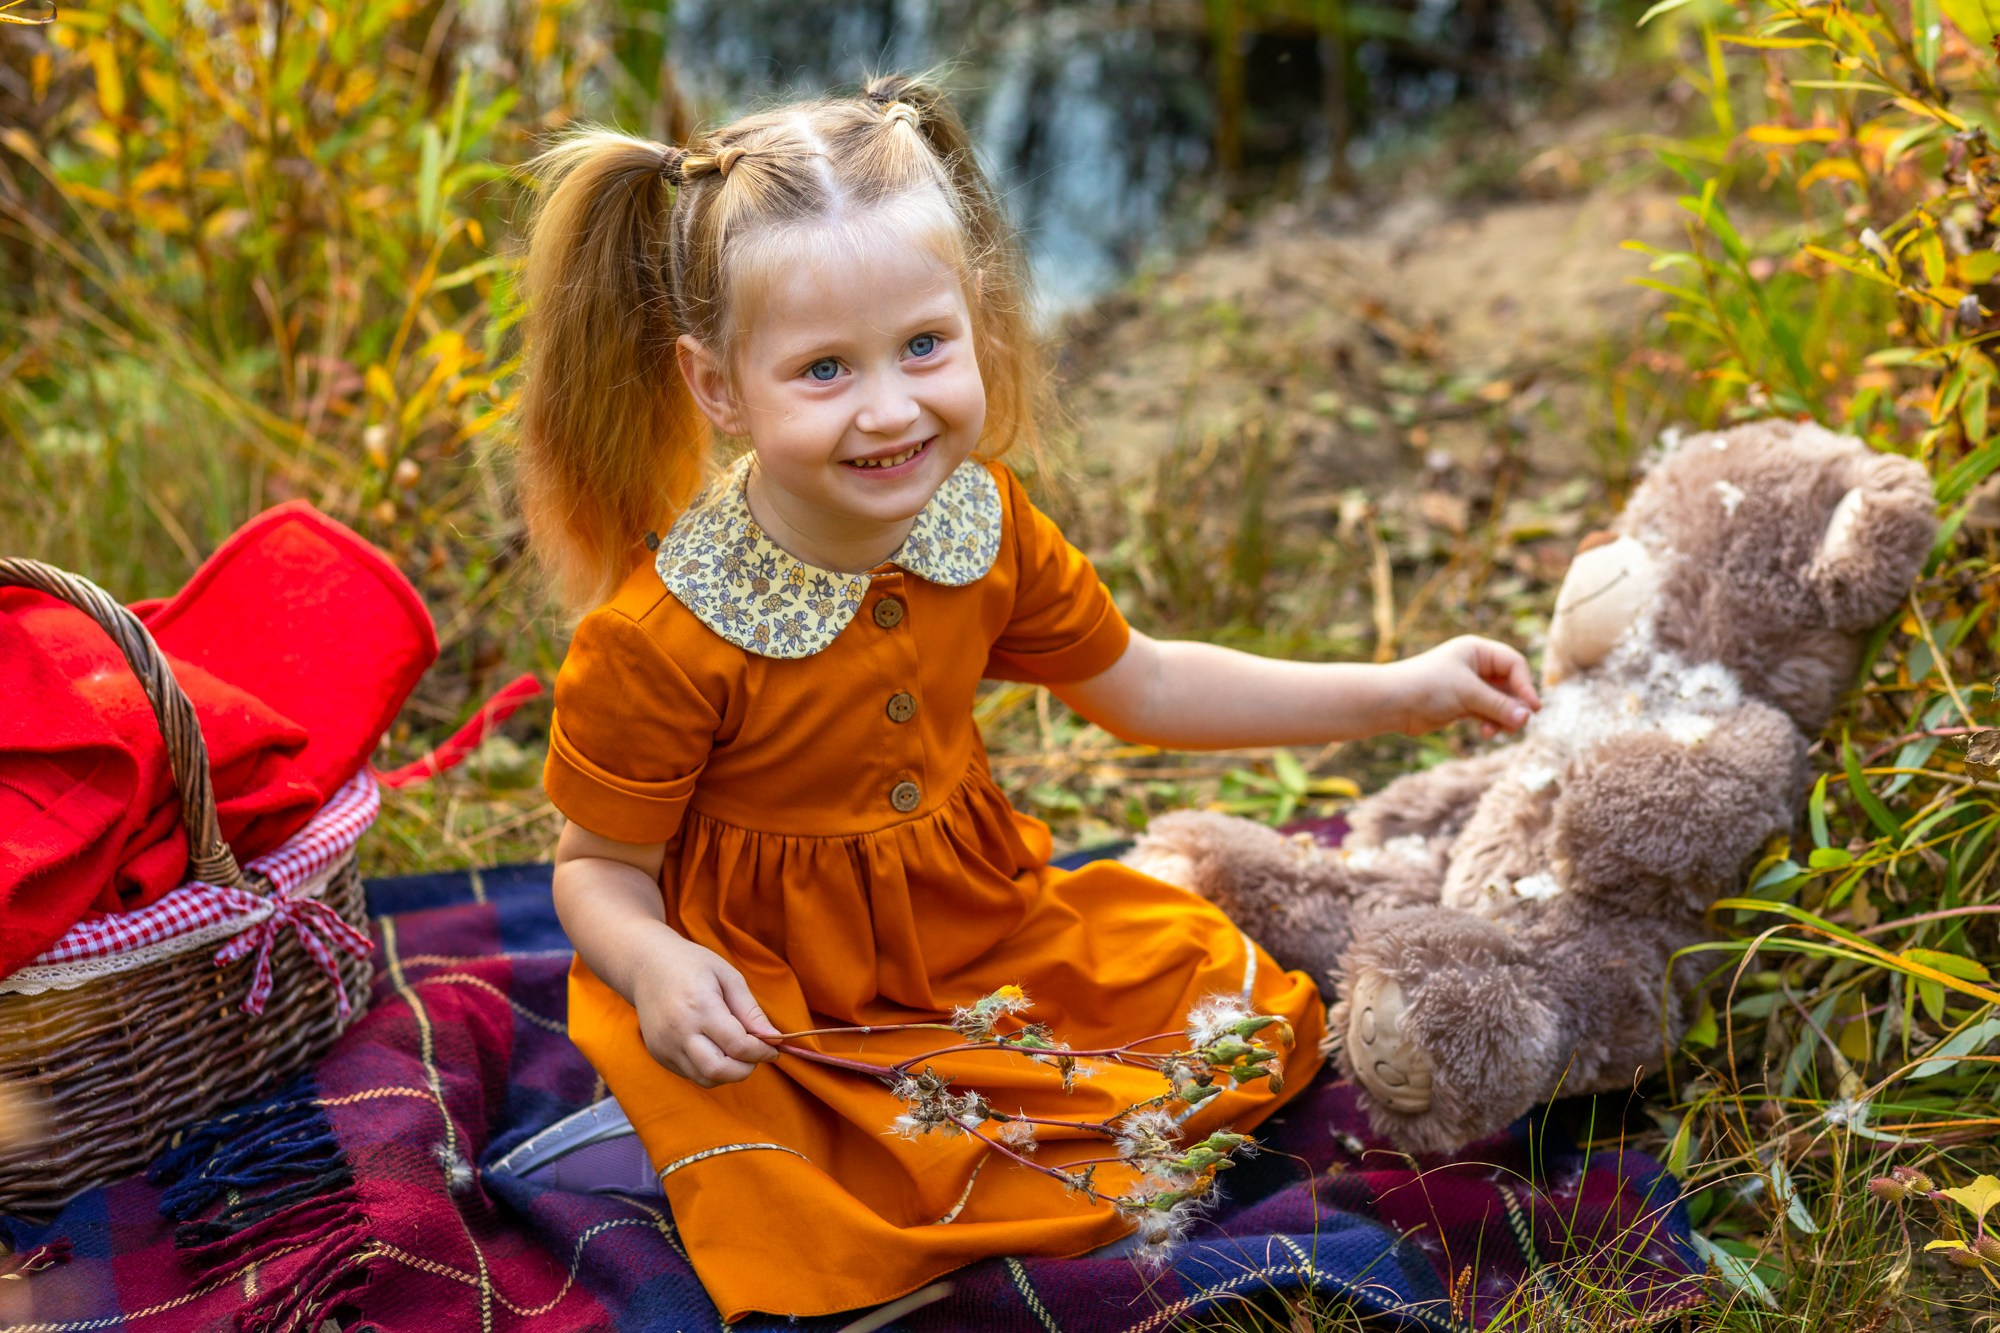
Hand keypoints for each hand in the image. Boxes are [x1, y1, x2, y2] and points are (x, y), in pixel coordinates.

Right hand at [630, 930, 780, 1086]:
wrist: (646, 965)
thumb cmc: (692, 965)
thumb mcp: (728, 976)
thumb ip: (751, 1010)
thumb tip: (774, 1038)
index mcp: (700, 1006)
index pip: (738, 1045)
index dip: (762, 1051)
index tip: (773, 1047)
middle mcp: (679, 1031)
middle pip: (720, 1070)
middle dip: (746, 1069)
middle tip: (756, 1054)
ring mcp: (665, 1046)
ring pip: (705, 1079)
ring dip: (729, 1072)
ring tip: (737, 1051)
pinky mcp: (658, 1054)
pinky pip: (691, 1074)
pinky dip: (710, 1069)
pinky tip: (716, 1049)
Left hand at [1389, 635, 1540, 738]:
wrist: (1391, 703)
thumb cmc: (1427, 687)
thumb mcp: (1468, 693)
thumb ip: (1499, 706)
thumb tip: (1527, 718)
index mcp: (1477, 651)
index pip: (1513, 664)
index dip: (1525, 685)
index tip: (1532, 709)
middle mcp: (1475, 665)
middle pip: (1510, 685)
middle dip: (1513, 705)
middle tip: (1516, 725)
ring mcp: (1469, 686)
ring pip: (1499, 702)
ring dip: (1502, 717)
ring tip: (1494, 731)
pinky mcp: (1462, 705)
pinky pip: (1487, 713)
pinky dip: (1490, 722)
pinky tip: (1485, 733)